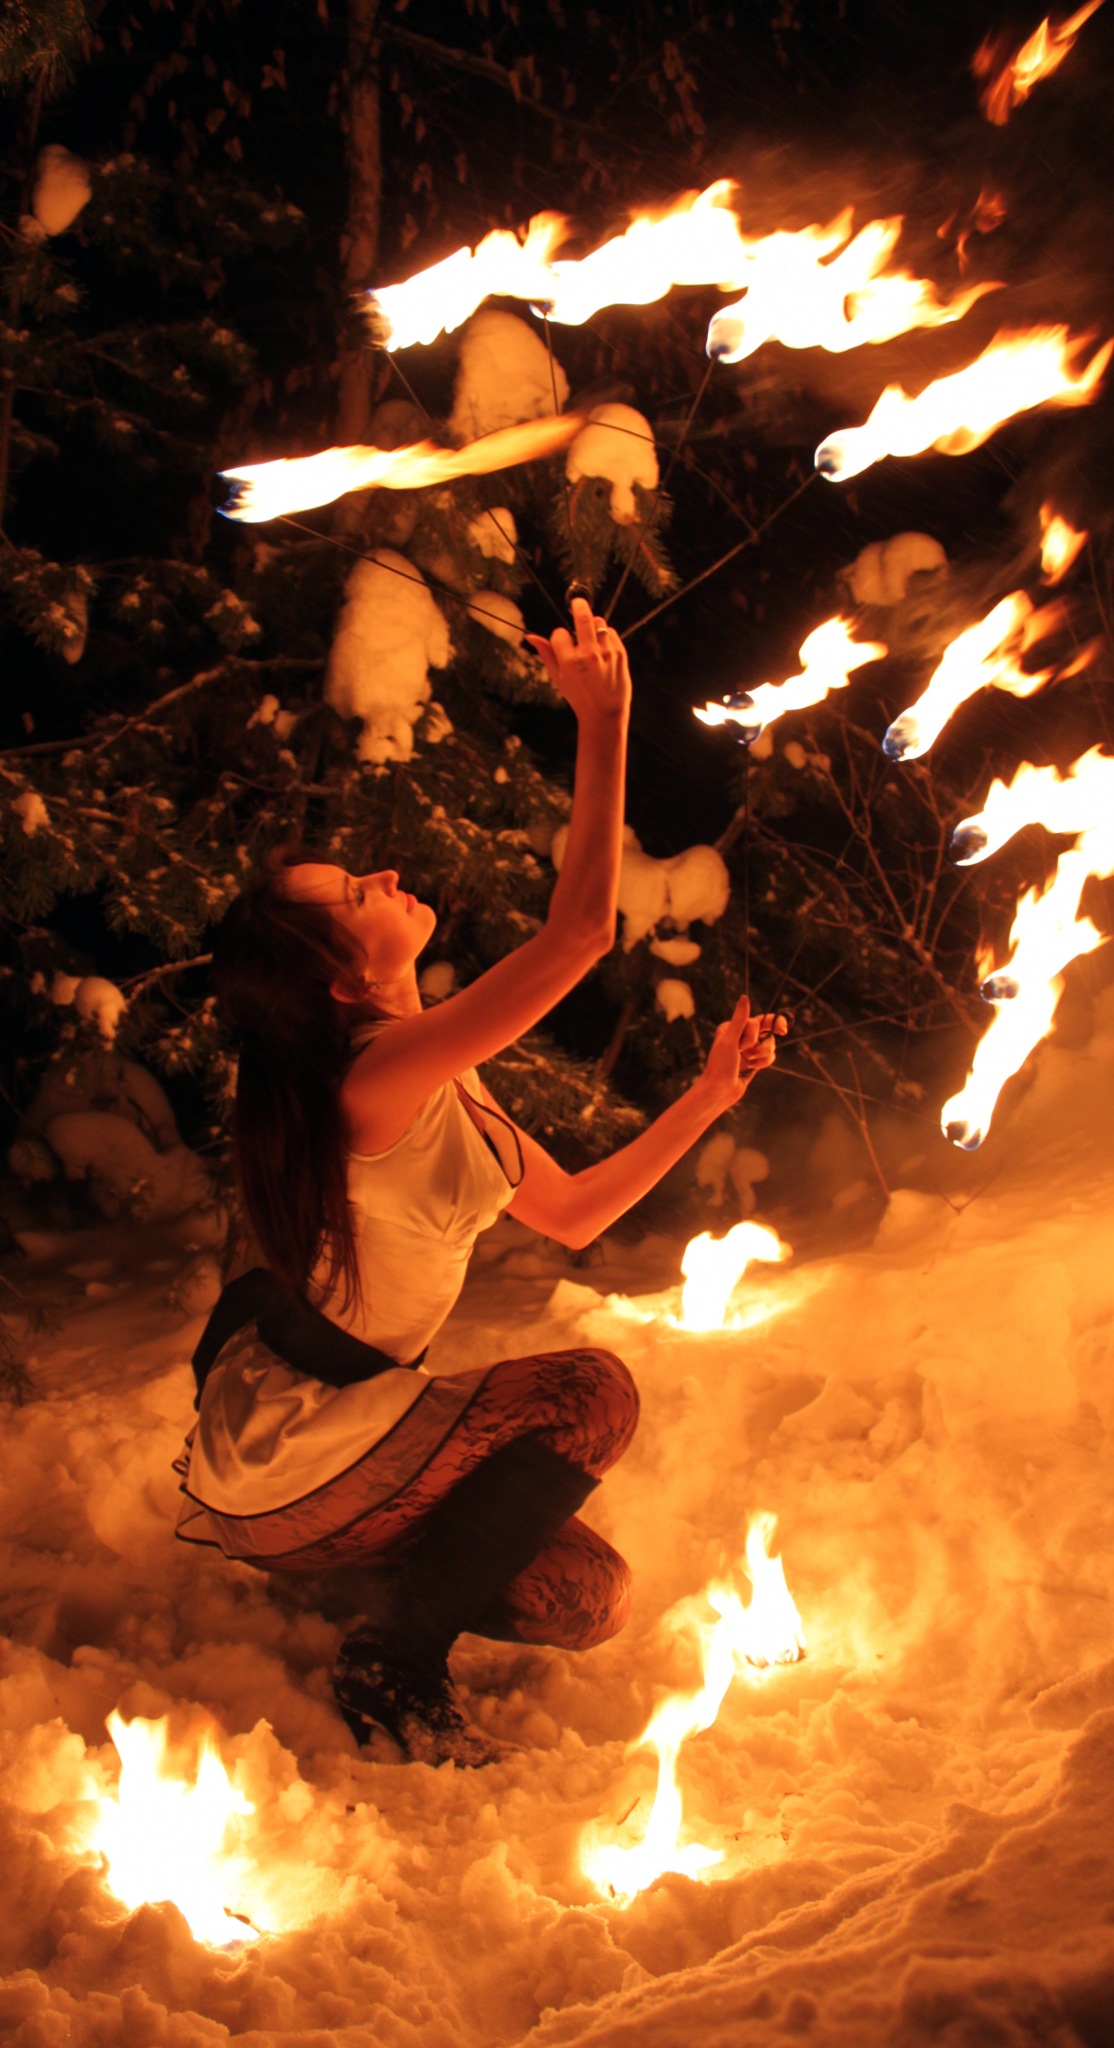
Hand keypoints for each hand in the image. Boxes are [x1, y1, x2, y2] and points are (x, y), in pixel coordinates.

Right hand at [525, 598, 630, 724]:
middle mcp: (588, 654)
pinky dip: (605, 636)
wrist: (605, 712)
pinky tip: (602, 648)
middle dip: (578, 605)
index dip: (559, 636)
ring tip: (590, 635)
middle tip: (577, 602)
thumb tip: (529, 636)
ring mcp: (606, 652)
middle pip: (583, 616)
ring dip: (592, 625)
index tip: (562, 643)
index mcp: (569, 661)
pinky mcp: (620, 652)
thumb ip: (546, 654)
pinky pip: (611, 632)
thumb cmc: (578, 696)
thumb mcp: (557, 678)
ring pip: (599, 622)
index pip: (559, 633)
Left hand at [696, 992, 786, 1111]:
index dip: (773, 1022)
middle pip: (767, 1031)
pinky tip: (753, 1068)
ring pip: (769, 1045)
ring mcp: (748, 1049)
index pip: (759, 1020)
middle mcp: (741, 1036)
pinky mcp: (754, 1061)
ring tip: (749, 1063)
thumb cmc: (720, 1066)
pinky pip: (769, 1056)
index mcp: (733, 1027)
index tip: (783, 1030)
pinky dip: (764, 1062)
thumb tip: (745, 997)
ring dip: (762, 1055)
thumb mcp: (729, 1041)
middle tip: (763, 1046)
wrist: (719, 1091)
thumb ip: (740, 1020)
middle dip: (764, 1043)